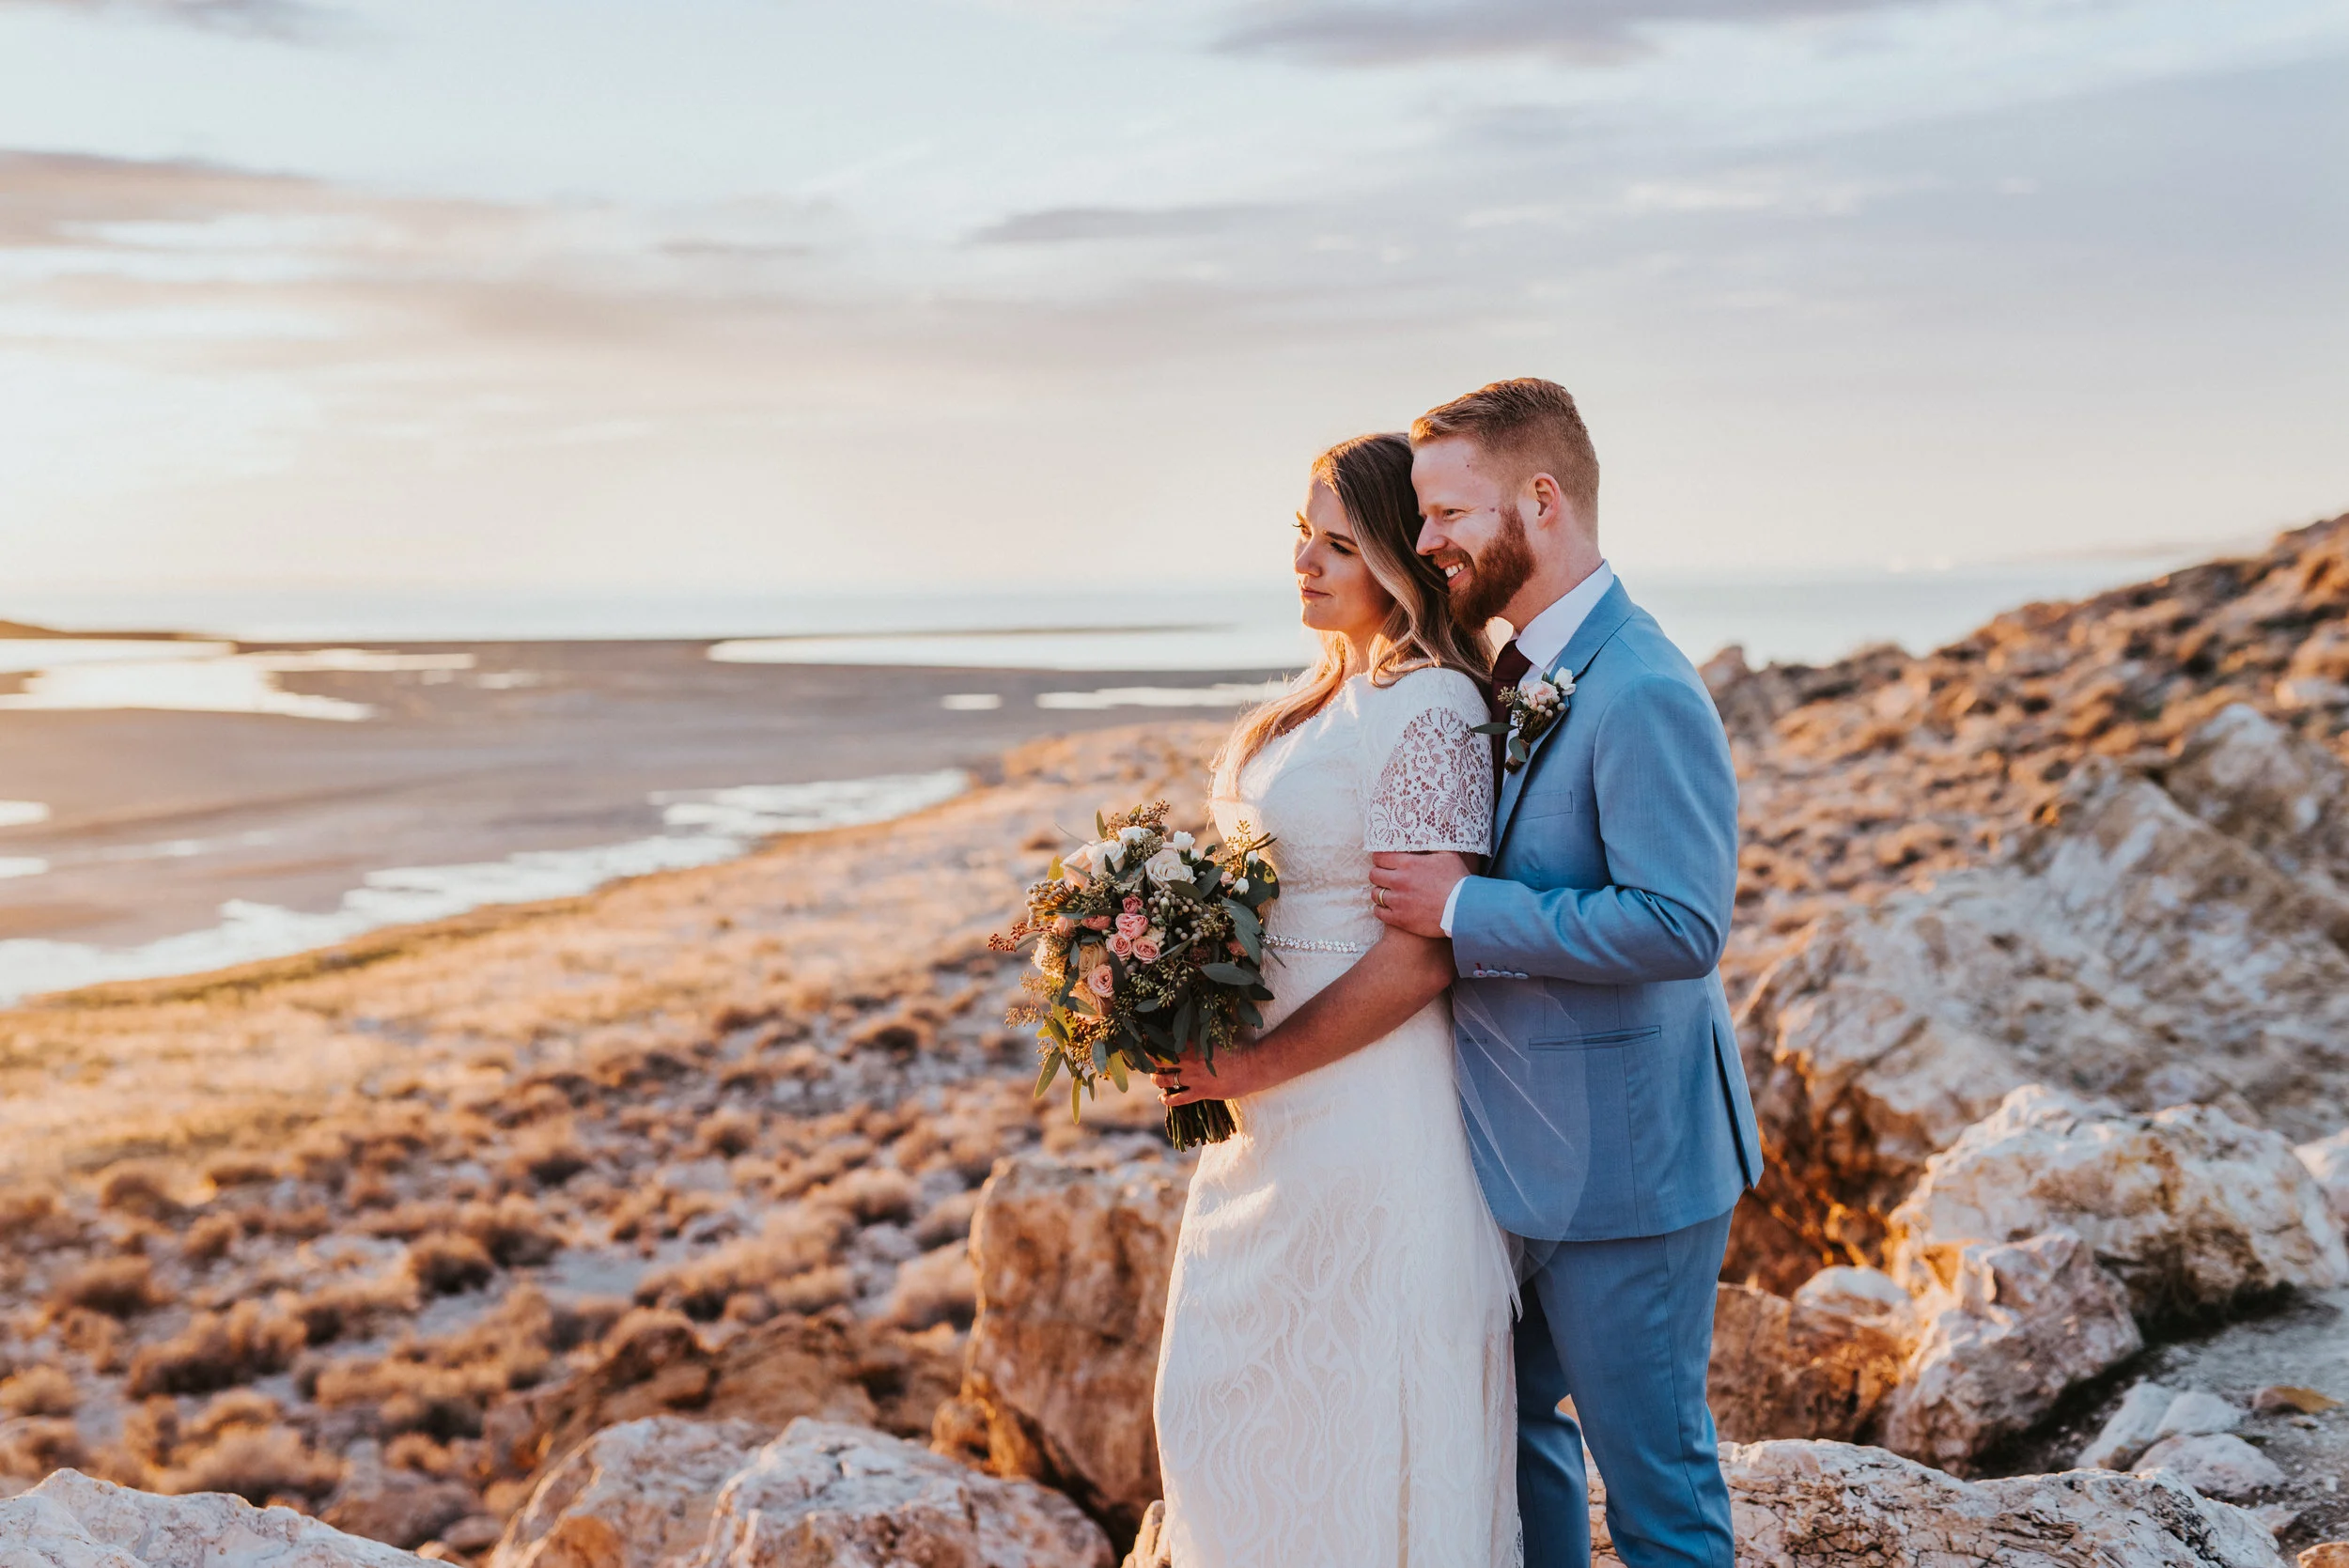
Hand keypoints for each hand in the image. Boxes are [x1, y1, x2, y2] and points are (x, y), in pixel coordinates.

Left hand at [1150, 1035, 1264, 1105]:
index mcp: (1193, 1044)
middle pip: (1160, 1061)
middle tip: (1145, 1061)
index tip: (1146, 1041)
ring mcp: (1194, 1078)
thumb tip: (1196, 1018)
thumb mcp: (1219, 1034)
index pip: (1165, 1042)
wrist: (1255, 1066)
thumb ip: (1204, 1031)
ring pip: (1165, 1080)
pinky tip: (1162, 1098)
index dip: (1153, 1042)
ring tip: (1154, 1077)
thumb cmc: (1241, 1046)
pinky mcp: (1201, 1092)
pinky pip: (1179, 1099)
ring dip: (1156, 1079)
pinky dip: (1167, 1099)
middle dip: (1150, 1060)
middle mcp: (1189, 1061)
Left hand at [1368, 850, 1472, 938]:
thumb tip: (1424, 833)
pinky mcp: (1399, 919)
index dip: (1380, 859)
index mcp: (1408, 863)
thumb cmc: (1458, 881)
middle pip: (1374, 875)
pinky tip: (1388, 908)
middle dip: (1379, 874)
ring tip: (1389, 893)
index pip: (1379, 857)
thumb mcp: (1448, 855)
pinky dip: (1381, 909)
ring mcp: (1398, 901)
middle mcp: (1399, 881)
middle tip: (1386, 877)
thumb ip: (1432, 843)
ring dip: (1380, 892)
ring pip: (1375, 894)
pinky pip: (1378, 912)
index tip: (1384, 862)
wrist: (1464, 909)